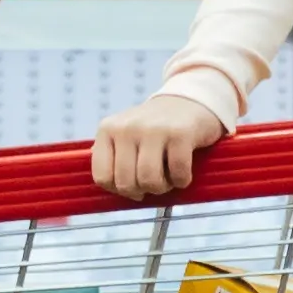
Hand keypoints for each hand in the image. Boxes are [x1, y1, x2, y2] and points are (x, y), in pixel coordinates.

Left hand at [89, 89, 230, 199]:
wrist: (190, 101)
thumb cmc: (156, 128)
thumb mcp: (125, 134)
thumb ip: (111, 155)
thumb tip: (104, 183)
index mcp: (108, 129)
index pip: (102, 177)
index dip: (119, 190)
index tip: (134, 185)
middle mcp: (127, 127)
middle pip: (126, 183)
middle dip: (143, 191)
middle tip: (154, 181)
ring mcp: (153, 129)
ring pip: (149, 180)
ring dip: (162, 187)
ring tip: (168, 177)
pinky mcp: (180, 133)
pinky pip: (177, 173)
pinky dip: (182, 180)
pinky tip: (183, 171)